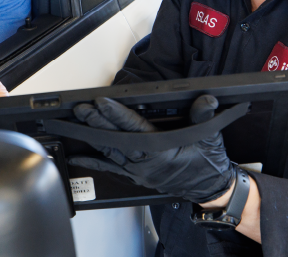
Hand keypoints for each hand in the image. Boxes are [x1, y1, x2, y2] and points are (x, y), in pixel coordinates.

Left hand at [68, 95, 234, 202]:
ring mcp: (139, 171)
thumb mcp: (209, 137)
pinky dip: (94, 161)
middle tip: (81, 109)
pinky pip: (111, 167)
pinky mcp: (136, 176)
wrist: (209, 188)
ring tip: (79, 121)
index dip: (116, 114)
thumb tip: (206, 100)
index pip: (133, 128)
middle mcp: (146, 163)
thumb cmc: (207, 163)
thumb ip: (203, 116)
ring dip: (93, 135)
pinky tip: (79, 155)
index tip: (101, 103)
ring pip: (110, 152)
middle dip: (97, 122)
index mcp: (161, 151)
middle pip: (115, 139)